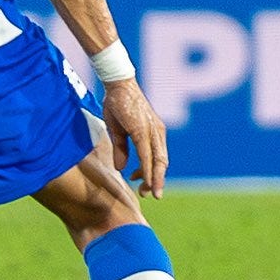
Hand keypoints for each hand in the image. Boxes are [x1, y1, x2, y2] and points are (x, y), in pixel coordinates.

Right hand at [100, 77, 167, 199]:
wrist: (118, 84)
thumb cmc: (118, 104)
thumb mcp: (118, 131)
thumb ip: (121, 149)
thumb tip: (121, 169)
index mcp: (154, 133)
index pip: (158, 158)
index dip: (153, 174)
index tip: (143, 186)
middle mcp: (157, 133)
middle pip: (162, 162)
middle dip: (157, 181)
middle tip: (152, 196)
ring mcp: (152, 130)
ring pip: (157, 160)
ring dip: (154, 178)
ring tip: (150, 192)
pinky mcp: (142, 129)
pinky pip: (146, 152)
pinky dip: (146, 167)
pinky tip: (143, 178)